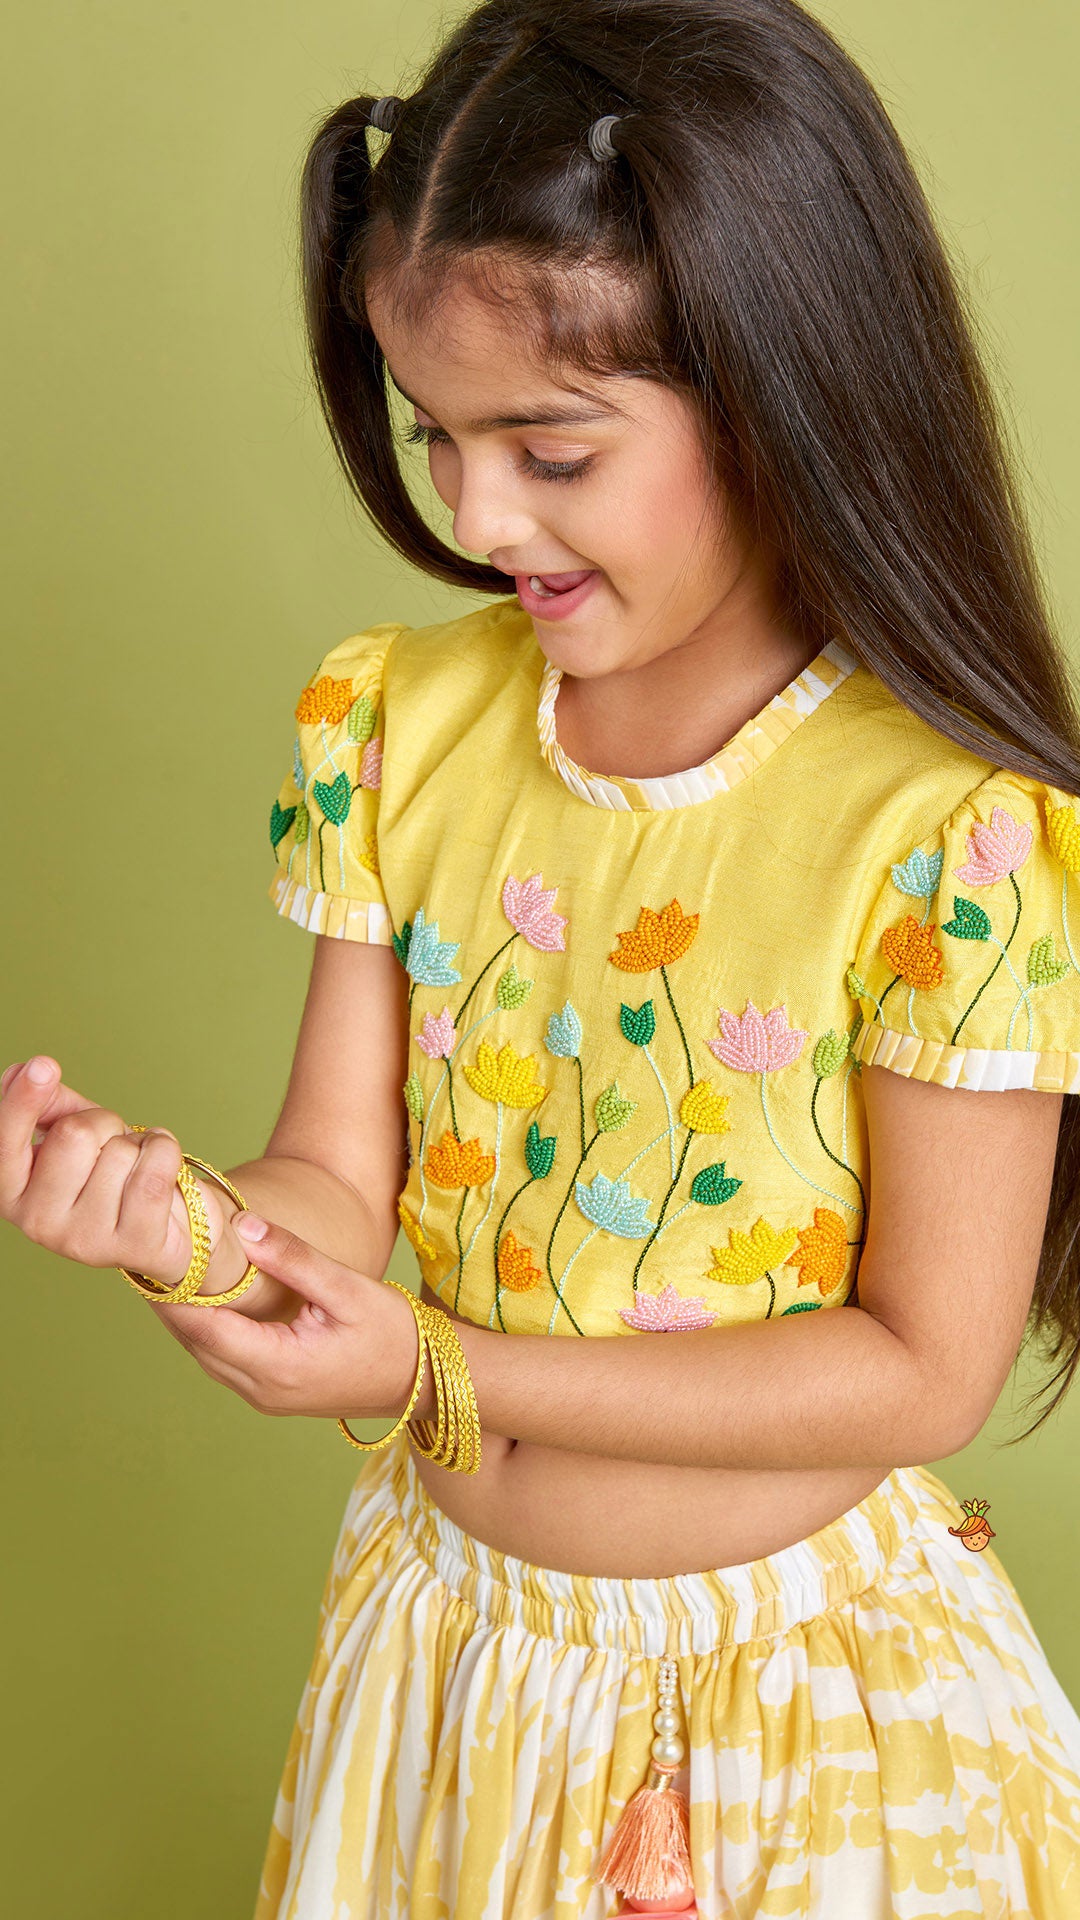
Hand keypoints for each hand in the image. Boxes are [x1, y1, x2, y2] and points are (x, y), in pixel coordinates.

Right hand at [0, 1054, 232, 1288]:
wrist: (164, 1226)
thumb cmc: (110, 1173)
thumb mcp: (75, 1134)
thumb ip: (50, 1106)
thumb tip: (29, 1072)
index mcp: (12, 1192)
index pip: (5, 1143)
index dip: (22, 1101)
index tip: (42, 1066)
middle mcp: (38, 1223)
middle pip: (75, 1134)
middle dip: (103, 1123)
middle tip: (110, 1145)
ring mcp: (84, 1241)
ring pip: (119, 1152)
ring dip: (136, 1144)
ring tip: (133, 1168)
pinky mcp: (132, 1247)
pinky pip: (156, 1169)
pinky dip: (166, 1151)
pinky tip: (162, 1169)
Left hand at [146, 1214, 427, 1423]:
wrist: (424, 1380)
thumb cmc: (392, 1333)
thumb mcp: (347, 1288)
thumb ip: (292, 1257)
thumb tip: (241, 1225)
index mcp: (278, 1365)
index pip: (203, 1326)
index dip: (171, 1293)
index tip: (150, 1256)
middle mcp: (262, 1390)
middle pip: (196, 1342)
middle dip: (171, 1302)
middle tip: (150, 1254)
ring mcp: (266, 1398)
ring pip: (206, 1354)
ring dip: (187, 1317)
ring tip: (168, 1271)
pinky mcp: (273, 1394)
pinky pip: (225, 1361)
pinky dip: (209, 1331)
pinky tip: (206, 1300)